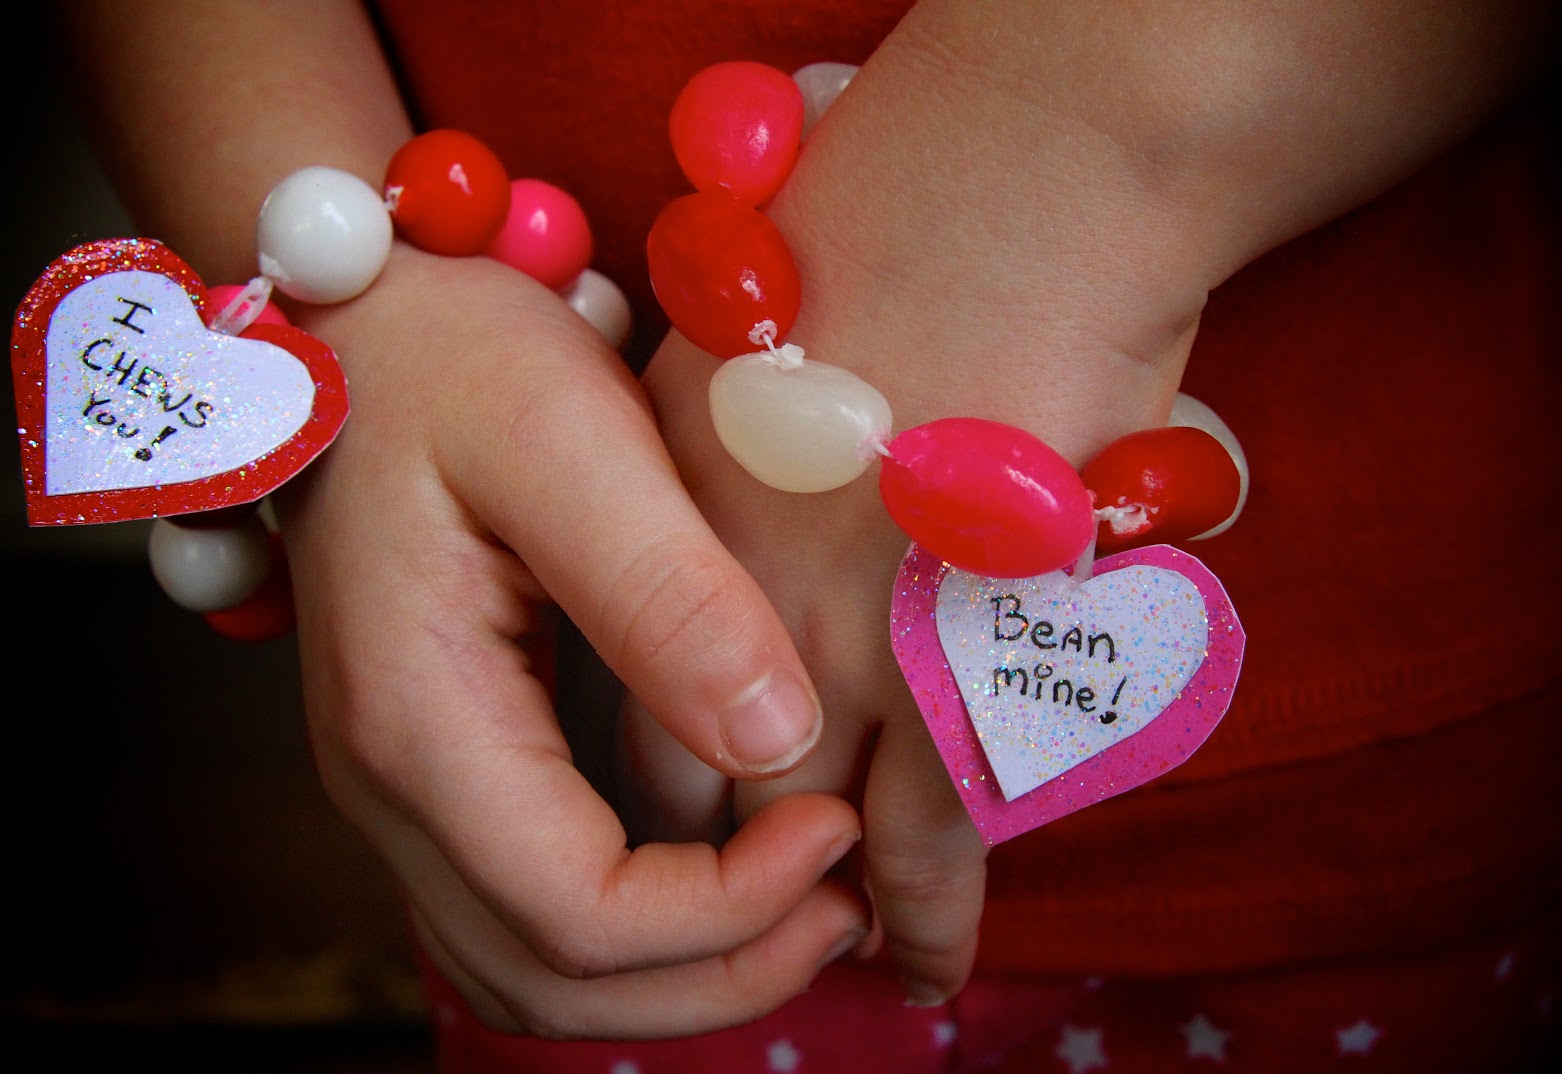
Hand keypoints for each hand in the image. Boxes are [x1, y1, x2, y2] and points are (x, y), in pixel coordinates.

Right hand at [274, 244, 867, 1038]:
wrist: (360, 333)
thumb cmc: (455, 359)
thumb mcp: (568, 439)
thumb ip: (665, 594)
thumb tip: (775, 738)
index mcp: (419, 719)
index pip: (578, 912)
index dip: (727, 910)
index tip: (835, 822)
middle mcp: (390, 783)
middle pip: (553, 980)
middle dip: (721, 971)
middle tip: (849, 900)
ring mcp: (404, 784)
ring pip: (534, 969)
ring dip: (682, 970)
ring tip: (808, 901)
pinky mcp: (439, 762)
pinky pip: (528, 911)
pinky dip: (638, 933)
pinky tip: (728, 874)